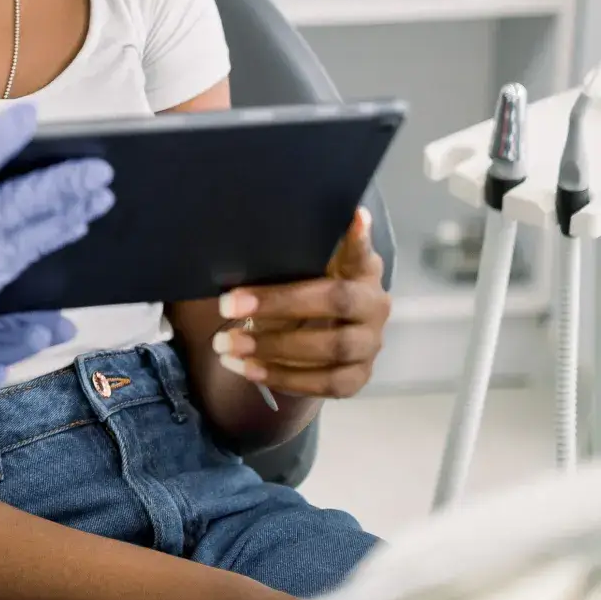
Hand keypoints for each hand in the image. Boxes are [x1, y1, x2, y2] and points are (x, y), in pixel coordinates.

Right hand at [0, 97, 113, 368]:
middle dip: (59, 190)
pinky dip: (38, 255)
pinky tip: (62, 241)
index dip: (1, 141)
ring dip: (59, 223)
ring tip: (93, 201)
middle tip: (100, 171)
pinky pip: (8, 282)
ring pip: (18, 250)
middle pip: (9, 214)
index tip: (34, 117)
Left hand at [213, 208, 388, 399]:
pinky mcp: (359, 377)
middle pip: (336, 302)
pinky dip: (282, 377)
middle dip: (278, 304)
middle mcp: (374, 305)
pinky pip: (326, 383)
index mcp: (361, 270)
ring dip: (273, 348)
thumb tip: (257, 234)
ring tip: (226, 345)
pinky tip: (246, 369)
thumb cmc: (304, 288)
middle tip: (226, 305)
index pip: (360, 251)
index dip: (358, 237)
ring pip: (331, 348)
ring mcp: (370, 344)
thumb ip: (290, 253)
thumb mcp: (300, 267)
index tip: (354, 215)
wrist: (322, 334)